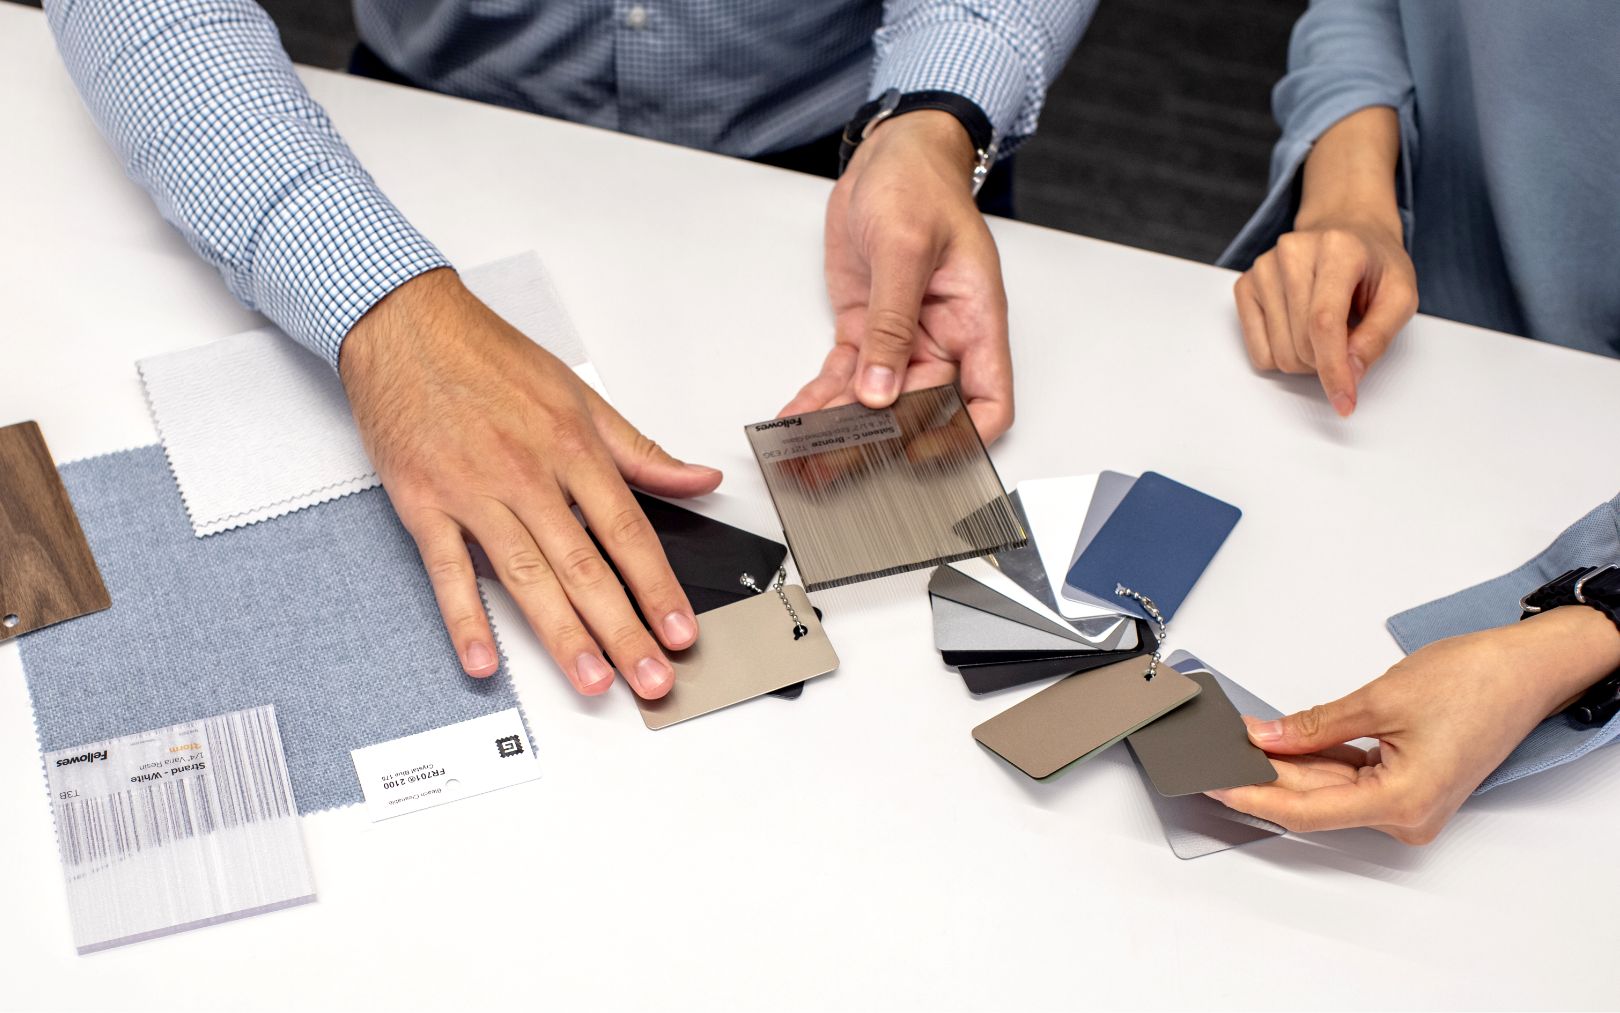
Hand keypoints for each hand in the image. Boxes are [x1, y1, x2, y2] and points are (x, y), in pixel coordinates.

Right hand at [339, 269, 721, 696]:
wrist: (406, 324)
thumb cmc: (490, 357)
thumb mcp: (580, 395)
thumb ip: (640, 450)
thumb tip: (699, 479)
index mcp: (572, 448)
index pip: (628, 531)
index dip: (658, 587)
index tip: (680, 631)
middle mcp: (527, 474)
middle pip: (586, 566)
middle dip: (624, 630)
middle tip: (651, 679)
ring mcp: (473, 492)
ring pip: (527, 577)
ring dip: (563, 635)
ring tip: (593, 681)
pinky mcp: (423, 504)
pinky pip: (446, 570)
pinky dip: (464, 618)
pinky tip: (484, 660)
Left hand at [782, 109, 1013, 442]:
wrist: (891, 153)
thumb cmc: (918, 184)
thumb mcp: (905, 248)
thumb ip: (894, 323)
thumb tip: (881, 390)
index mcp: (975, 322)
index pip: (987, 403)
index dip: (960, 439)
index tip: (916, 454)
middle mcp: (943, 338)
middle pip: (917, 413)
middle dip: (873, 444)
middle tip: (829, 465)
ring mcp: (903, 337)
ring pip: (874, 404)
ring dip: (837, 430)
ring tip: (799, 453)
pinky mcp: (866, 330)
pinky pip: (844, 378)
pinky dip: (818, 400)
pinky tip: (793, 417)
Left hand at [1208, 607, 1619, 843]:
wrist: (1526, 669)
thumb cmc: (1476, 681)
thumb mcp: (1379, 700)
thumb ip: (1315, 726)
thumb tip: (1265, 738)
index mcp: (1402, 803)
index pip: (1306, 811)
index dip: (1253, 797)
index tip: (1215, 783)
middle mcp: (1407, 814)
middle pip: (1316, 799)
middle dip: (1264, 773)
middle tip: (1216, 750)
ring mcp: (1410, 802)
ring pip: (1331, 787)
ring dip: (1288, 765)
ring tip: (1240, 740)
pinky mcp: (1409, 783)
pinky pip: (1351, 776)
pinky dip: (1317, 758)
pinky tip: (1281, 741)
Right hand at [1232, 106, 1414, 416]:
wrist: (1345, 228)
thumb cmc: (1373, 264)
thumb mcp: (1401, 294)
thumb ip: (1380, 335)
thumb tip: (1350, 373)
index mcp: (1336, 249)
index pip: (1323, 323)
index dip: (1334, 369)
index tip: (1344, 402)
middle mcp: (1291, 253)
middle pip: (1301, 346)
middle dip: (1328, 361)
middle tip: (1347, 338)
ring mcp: (1262, 268)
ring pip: (1279, 355)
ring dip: (1306, 359)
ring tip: (1325, 330)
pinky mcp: (1245, 285)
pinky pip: (1258, 352)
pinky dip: (1282, 353)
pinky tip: (1298, 328)